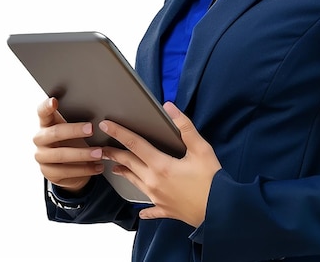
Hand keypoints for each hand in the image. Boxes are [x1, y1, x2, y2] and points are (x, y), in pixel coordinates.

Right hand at [33, 97, 104, 192]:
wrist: (68, 167)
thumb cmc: (72, 140)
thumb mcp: (73, 129)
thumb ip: (76, 119)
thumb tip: (99, 108)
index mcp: (46, 124)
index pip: (42, 113)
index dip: (46, 106)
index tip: (54, 101)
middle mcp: (40, 139)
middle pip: (55, 133)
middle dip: (74, 131)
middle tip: (91, 129)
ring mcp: (42, 157)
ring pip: (62, 155)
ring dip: (83, 154)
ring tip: (99, 153)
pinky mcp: (48, 173)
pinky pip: (66, 171)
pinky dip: (85, 169)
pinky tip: (97, 166)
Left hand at [99, 102, 220, 227]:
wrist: (219, 211)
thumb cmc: (211, 179)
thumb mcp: (201, 149)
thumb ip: (184, 127)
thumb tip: (169, 107)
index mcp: (161, 165)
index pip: (134, 144)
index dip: (119, 132)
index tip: (106, 125)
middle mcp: (153, 182)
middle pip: (129, 163)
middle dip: (114, 153)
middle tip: (101, 147)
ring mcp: (157, 197)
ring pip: (134, 183)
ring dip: (123, 172)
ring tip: (115, 167)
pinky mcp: (164, 209)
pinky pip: (149, 208)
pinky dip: (143, 207)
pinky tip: (140, 210)